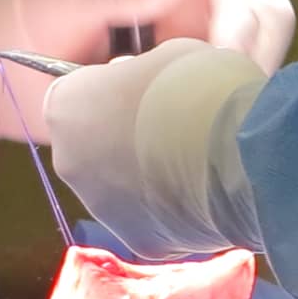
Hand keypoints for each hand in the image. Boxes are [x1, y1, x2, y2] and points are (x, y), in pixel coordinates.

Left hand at [0, 0, 293, 142]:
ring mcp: (178, 45)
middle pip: (258, 19)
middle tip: (218, 110)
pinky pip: (203, 112)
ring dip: (226, 103)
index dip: (242, 11)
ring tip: (187, 131)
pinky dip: (201, 132)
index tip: (224, 57)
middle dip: (249, 62)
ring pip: (239, 72)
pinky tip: (178, 150)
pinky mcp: (164, 92)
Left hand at [47, 38, 269, 259]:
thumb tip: (137, 88)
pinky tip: (202, 192)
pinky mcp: (137, 241)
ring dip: (145, 176)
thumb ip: (136, 75)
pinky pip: (152, 220)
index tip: (138, 89)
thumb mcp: (162, 58)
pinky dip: (171, 209)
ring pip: (120, 189)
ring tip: (192, 161)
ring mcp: (100, 207)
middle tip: (167, 127)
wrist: (233, 146)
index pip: (75, 97)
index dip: (109, 91)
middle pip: (92, 147)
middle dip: (121, 137)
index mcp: (64, 109)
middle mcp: (68, 163)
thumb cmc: (196, 87)